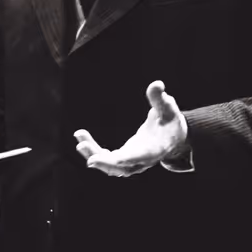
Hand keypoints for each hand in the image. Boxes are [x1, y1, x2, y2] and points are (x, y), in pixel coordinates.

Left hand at [74, 80, 188, 177]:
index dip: (126, 158)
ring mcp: (132, 162)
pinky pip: (106, 159)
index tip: (114, 158)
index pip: (142, 156)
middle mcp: (143, 160)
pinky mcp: (123, 159)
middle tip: (85, 152)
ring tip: (79, 142)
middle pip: (122, 167)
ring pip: (111, 166)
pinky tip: (81, 139)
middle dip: (103, 161)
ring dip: (94, 156)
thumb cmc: (170, 121)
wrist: (172, 136)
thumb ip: (160, 98)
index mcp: (156, 148)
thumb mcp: (168, 108)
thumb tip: (157, 84)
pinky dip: (93, 151)